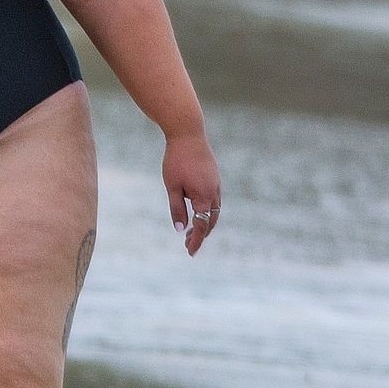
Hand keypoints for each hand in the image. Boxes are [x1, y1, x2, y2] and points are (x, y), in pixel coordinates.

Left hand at [163, 130, 220, 255]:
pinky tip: (196, 211)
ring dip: (204, 223)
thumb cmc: (176, 160)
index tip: (190, 253)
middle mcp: (214, 193)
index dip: (196, 240)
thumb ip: (177, 208)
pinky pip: (214, 200)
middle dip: (200, 234)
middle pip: (211, 221)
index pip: (202, 226)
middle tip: (188, 245)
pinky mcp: (214, 178)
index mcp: (204, 197)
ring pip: (214, 211)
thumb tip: (180, 229)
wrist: (188, 134)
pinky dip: (207, 211)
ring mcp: (216, 185)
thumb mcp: (172, 186)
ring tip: (190, 231)